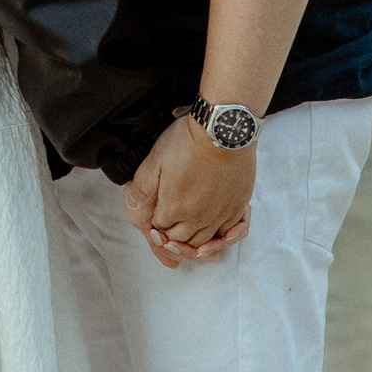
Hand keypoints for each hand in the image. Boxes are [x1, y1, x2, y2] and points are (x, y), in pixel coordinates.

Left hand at [123, 112, 253, 267]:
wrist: (223, 128)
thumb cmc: (189, 141)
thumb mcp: (155, 160)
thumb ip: (141, 189)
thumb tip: (134, 209)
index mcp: (175, 209)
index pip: (161, 230)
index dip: (156, 224)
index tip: (155, 216)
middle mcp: (198, 218)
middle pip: (181, 240)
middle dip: (171, 237)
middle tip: (167, 225)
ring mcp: (220, 214)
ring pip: (204, 243)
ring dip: (193, 242)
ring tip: (187, 231)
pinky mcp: (237, 206)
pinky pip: (230, 235)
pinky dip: (220, 239)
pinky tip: (215, 234)